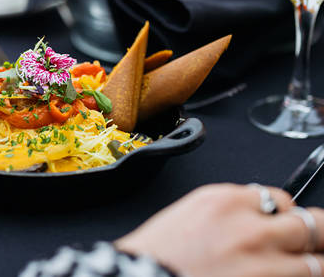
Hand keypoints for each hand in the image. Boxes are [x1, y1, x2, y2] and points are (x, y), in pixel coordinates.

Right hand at [114, 184, 323, 276]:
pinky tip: (289, 274)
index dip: (284, 213)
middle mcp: (248, 229)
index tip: (285, 222)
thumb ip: (229, 209)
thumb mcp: (190, 212)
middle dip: (315, 232)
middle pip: (309, 224)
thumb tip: (258, 214)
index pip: (279, 198)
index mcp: (225, 201)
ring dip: (314, 262)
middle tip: (317, 237)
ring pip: (315, 262)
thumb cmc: (158, 253)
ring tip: (311, 263)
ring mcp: (261, 264)